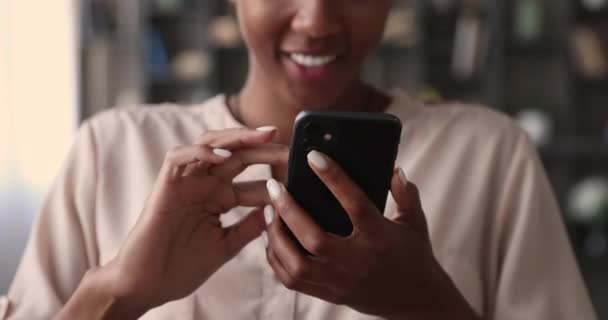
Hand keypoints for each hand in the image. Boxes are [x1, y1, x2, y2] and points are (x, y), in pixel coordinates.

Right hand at [95, 127, 289, 313]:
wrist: (146, 285)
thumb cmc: (181, 268)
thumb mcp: (226, 246)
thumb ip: (249, 227)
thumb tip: (277, 209)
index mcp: (221, 198)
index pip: (254, 181)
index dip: (278, 177)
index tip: (303, 176)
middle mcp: (205, 185)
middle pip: (239, 156)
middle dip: (265, 148)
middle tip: (290, 146)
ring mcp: (186, 182)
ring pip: (211, 144)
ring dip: (237, 138)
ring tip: (265, 135)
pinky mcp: (165, 184)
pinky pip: (180, 156)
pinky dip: (201, 151)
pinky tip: (224, 155)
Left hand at [263, 151, 477, 318]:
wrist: (417, 302)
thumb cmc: (414, 255)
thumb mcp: (415, 222)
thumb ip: (406, 194)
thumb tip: (394, 169)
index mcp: (380, 237)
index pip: (355, 204)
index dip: (334, 178)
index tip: (313, 156)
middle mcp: (359, 261)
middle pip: (315, 238)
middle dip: (289, 210)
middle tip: (274, 187)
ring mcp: (342, 281)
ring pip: (298, 264)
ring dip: (277, 236)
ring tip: (267, 211)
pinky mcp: (331, 295)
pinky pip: (294, 282)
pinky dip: (277, 260)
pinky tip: (271, 239)